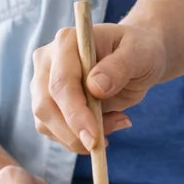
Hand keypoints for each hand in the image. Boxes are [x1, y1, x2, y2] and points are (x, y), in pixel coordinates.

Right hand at [31, 20, 165, 151]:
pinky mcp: (47, 102)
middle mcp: (48, 60)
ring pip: (45, 122)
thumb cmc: (139, 52)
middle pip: (46, 105)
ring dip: (78, 136)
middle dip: (74, 132)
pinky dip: (78, 137)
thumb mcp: (140, 55)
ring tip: (116, 122)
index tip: (94, 137)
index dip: (75, 113)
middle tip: (105, 142)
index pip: (61, 82)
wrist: (135, 58)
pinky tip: (105, 126)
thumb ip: (119, 67)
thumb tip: (95, 87)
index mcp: (67, 41)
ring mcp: (43, 82)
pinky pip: (53, 130)